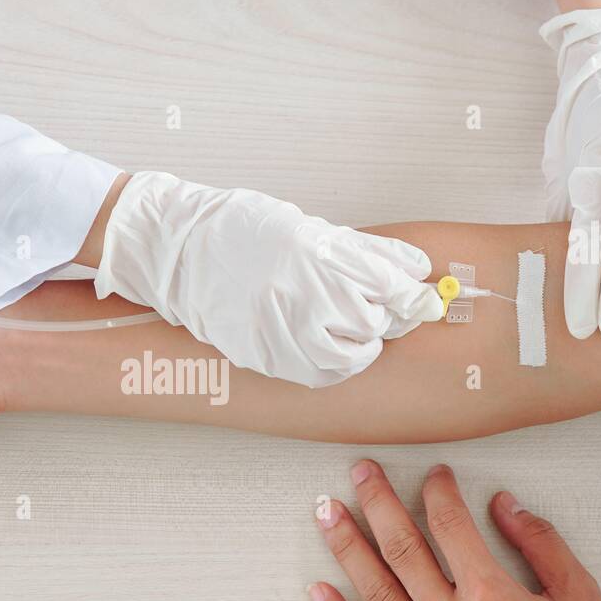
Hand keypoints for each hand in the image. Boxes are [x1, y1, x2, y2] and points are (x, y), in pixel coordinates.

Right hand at [94, 171, 443, 387]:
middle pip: (378, 317)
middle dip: (386, 313)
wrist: (180, 253)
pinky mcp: (269, 355)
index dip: (414, 291)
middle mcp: (309, 292)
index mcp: (322, 252)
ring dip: (363, 342)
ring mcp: (286, 328)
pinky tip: (330, 348)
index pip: (394, 282)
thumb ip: (362, 251)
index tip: (421, 293)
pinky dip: (337, 365)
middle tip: (379, 305)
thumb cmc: (242, 231)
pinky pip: (322, 374)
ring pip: (355, 352)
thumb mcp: (307, 227)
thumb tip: (413, 270)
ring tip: (352, 329)